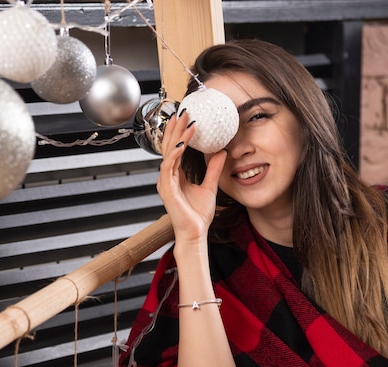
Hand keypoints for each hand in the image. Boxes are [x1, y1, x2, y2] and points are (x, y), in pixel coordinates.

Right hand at [157, 110, 226, 242]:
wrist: (195, 233)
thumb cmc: (198, 214)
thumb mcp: (210, 186)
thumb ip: (213, 169)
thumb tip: (222, 152)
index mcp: (176, 175)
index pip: (175, 149)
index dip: (179, 133)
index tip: (187, 118)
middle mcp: (168, 176)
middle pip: (169, 147)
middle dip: (176, 129)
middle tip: (183, 112)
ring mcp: (165, 182)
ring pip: (168, 154)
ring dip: (177, 138)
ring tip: (186, 124)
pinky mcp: (166, 190)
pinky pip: (168, 168)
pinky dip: (174, 155)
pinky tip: (181, 145)